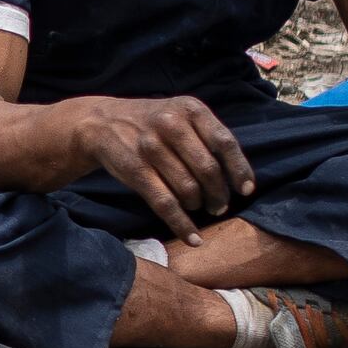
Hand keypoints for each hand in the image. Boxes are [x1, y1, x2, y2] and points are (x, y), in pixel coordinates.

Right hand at [63, 94, 253, 226]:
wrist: (101, 123)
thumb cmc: (151, 123)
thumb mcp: (180, 113)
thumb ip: (207, 135)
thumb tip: (238, 175)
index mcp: (190, 108)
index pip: (225, 142)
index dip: (239, 170)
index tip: (246, 190)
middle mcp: (171, 124)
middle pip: (208, 170)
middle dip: (219, 194)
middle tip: (219, 205)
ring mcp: (151, 147)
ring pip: (189, 189)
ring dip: (199, 206)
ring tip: (199, 208)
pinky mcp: (135, 170)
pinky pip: (166, 204)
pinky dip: (182, 225)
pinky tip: (193, 238)